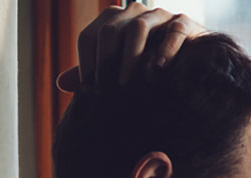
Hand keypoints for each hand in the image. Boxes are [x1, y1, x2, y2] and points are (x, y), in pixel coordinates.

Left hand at [55, 2, 205, 92]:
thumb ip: (92, 73)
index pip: (90, 36)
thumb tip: (59, 83)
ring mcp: (160, 16)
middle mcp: (134, 13)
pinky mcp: (184, 23)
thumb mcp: (117, 69)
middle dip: (105, 62)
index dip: (86, 63)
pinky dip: (165, 49)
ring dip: (129, 58)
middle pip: (110, 31)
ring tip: (126, 83)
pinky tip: (158, 69)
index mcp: (114, 20)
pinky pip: (174, 30)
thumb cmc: (146, 65)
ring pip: (138, 28)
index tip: (90, 90)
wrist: (190, 60)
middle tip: (107, 91)